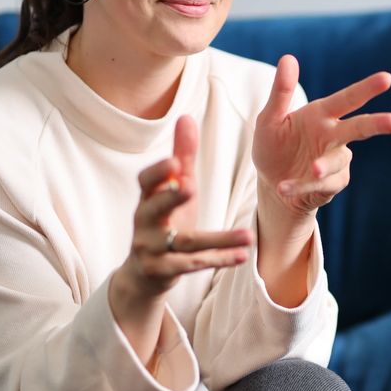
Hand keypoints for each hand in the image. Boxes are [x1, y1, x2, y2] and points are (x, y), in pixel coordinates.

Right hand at [116, 116, 252, 299]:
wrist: (142, 274)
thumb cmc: (164, 221)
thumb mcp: (173, 190)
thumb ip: (182, 156)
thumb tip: (186, 116)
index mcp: (146, 199)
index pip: (145, 181)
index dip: (157, 172)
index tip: (174, 161)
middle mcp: (144, 222)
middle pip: (154, 209)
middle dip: (170, 198)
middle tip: (190, 186)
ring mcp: (151, 249)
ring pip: (186, 243)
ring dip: (219, 239)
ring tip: (249, 235)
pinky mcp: (163, 271)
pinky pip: (193, 265)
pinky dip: (219, 260)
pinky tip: (242, 255)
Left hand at [253, 55, 390, 218]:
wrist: (270, 183)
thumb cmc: (273, 145)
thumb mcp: (270, 119)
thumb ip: (281, 92)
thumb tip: (288, 58)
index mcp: (321, 115)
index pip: (347, 99)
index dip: (366, 89)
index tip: (387, 78)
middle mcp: (333, 136)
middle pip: (359, 127)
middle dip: (377, 124)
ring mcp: (335, 161)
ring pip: (337, 161)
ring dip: (324, 166)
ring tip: (312, 169)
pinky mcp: (331, 184)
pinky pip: (320, 185)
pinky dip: (299, 186)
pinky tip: (283, 187)